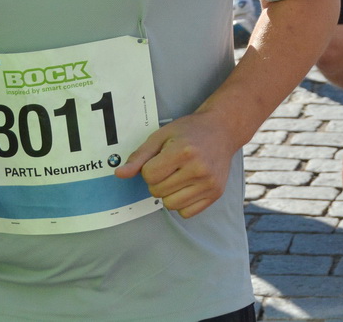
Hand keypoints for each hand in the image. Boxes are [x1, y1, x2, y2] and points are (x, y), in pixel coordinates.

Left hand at [116, 112, 235, 218]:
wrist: (223, 130)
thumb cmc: (190, 131)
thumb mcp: (162, 135)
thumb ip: (139, 156)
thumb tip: (119, 174)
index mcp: (184, 151)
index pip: (149, 175)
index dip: (149, 168)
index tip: (161, 158)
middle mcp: (199, 169)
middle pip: (157, 192)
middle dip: (158, 180)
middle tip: (171, 166)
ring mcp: (209, 183)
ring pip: (170, 205)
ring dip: (169, 193)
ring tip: (179, 176)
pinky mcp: (216, 193)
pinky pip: (186, 213)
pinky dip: (182, 203)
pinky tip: (188, 186)